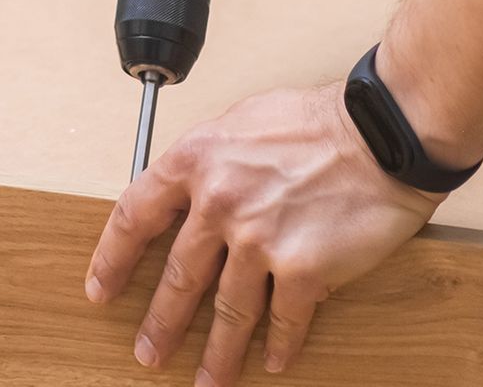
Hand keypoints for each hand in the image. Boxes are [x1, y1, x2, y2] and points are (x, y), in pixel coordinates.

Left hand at [85, 84, 442, 383]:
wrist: (381, 134)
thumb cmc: (319, 120)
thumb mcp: (242, 121)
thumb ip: (210, 160)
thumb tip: (191, 190)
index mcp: (197, 160)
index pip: (135, 217)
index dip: (113, 259)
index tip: (101, 288)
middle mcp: (220, 203)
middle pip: (177, 278)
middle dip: (159, 324)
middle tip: (147, 351)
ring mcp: (258, 240)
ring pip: (228, 312)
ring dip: (217, 353)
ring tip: (206, 378)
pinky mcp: (302, 270)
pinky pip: (283, 320)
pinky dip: (279, 345)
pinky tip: (274, 360)